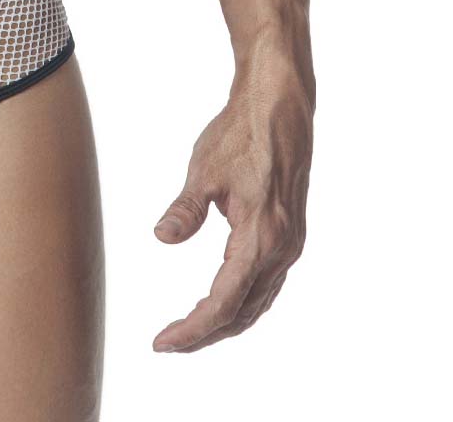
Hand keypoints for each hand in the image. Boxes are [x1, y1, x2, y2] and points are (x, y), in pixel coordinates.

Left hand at [152, 61, 312, 351]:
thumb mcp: (204, 171)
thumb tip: (162, 239)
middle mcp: (282, 250)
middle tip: (168, 343)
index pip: (224, 301)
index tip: (162, 342)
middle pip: (243, 311)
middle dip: (205, 333)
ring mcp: (291, 245)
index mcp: (261, 237)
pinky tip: (221, 303)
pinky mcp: (290, 236)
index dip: (193, 328)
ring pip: (257, 301)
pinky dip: (242, 301)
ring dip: (225, 321)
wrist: (279, 109)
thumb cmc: (240, 135)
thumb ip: (185, 210)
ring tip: (188, 331)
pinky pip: (266, 283)